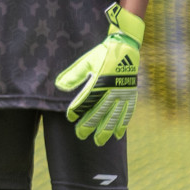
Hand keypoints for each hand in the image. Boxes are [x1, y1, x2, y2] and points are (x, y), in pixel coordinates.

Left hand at [54, 3, 142, 145]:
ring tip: (99, 141)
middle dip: (90, 125)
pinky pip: (127, 112)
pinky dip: (122, 124)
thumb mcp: (86, 61)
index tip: (70, 117)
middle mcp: (112, 90)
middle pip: (100, 111)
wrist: (126, 47)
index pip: (86, 99)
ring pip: (114, 115)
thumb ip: (74, 75)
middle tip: (81, 136)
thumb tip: (59, 86)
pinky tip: (118, 135)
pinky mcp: (130, 95)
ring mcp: (123, 93)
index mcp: (100, 81)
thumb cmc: (102, 54)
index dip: (77, 109)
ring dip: (106, 129)